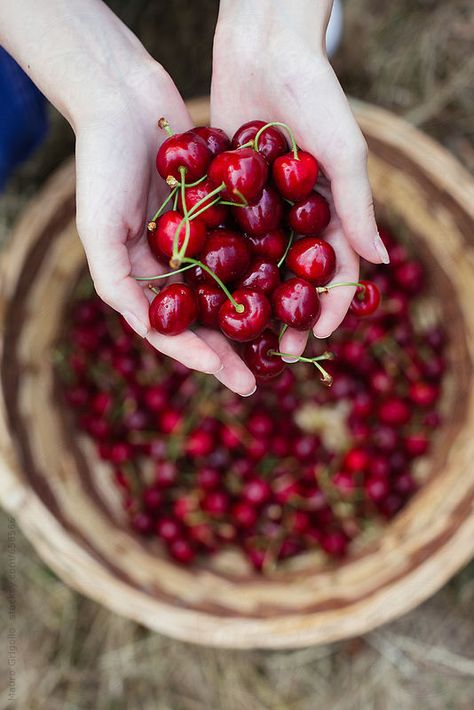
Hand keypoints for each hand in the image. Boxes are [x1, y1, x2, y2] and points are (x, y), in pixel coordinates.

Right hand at [75, 62, 256, 394]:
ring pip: (233, 288)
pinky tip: (295, 285)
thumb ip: (117, 284)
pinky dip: (268, 266)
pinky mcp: (224, 211)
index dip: (200, 355)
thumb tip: (150, 334)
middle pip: (208, 317)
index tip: (228, 374)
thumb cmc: (102, 166)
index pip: (173, 329)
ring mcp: (201, 239)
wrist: (125, 99)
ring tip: (284, 342)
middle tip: (263, 378)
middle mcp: (174, 265)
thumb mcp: (98, 229)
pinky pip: (249, 244)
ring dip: (257, 316)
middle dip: (233, 349)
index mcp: (144, 277)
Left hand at [211, 0, 388, 357]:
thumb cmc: (315, 95)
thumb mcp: (342, 152)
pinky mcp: (226, 192)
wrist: (263, 47)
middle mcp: (294, 214)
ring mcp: (259, 206)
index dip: (329, 303)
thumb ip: (357, 206)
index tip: (318, 335)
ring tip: (241, 333)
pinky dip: (217, 262)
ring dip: (252, 299)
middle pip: (292, 275)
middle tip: (279, 348)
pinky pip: (223, 234)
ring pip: (256, 263)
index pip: (333, 267)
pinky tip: (205, 293)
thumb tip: (380, 263)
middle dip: (288, 312)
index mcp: (328, 209)